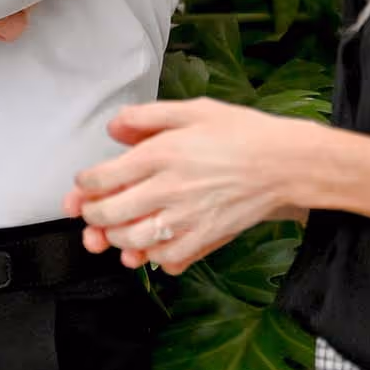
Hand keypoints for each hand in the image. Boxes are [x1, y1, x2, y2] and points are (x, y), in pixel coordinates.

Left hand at [63, 98, 317, 273]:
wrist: (285, 163)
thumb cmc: (241, 134)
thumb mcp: (191, 110)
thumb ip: (146, 117)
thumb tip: (113, 129)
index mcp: (160, 155)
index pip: (101, 178)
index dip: (84, 185)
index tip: (86, 184)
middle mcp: (168, 189)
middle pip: (109, 214)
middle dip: (91, 216)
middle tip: (91, 212)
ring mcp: (187, 218)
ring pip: (132, 241)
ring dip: (116, 239)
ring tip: (116, 230)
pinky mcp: (205, 238)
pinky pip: (166, 259)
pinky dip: (151, 256)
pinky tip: (150, 245)